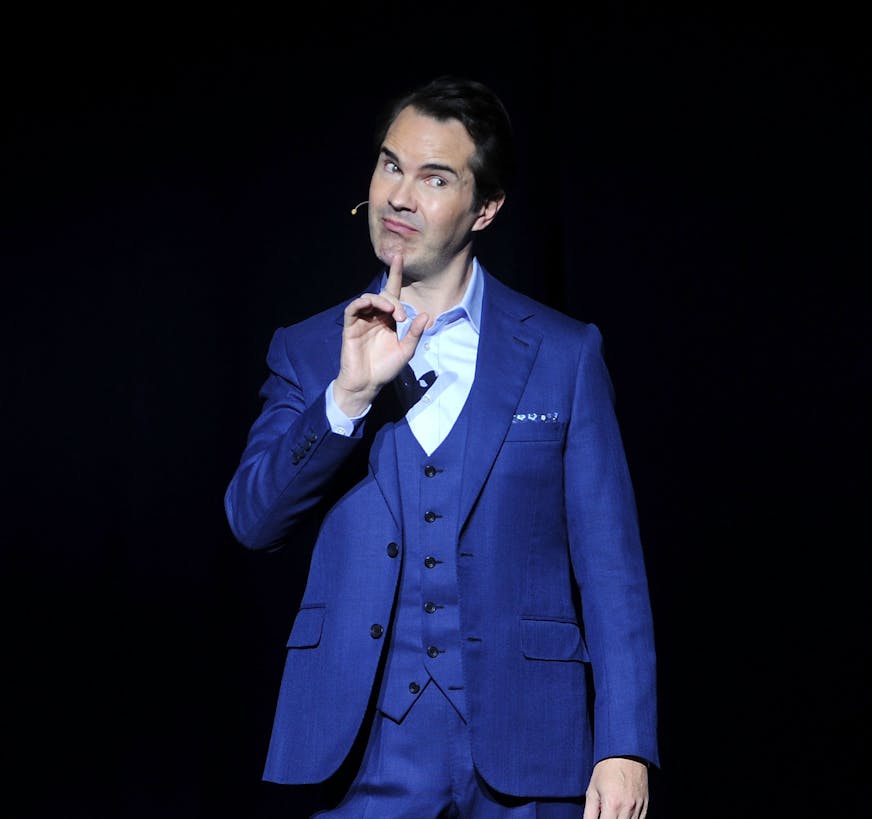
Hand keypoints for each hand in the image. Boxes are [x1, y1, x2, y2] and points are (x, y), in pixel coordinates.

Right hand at [333, 254, 428, 416]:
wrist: (367, 383)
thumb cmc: (386, 368)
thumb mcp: (406, 351)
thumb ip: (415, 333)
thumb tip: (426, 315)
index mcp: (389, 320)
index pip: (393, 293)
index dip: (395, 275)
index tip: (399, 257)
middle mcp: (376, 317)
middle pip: (383, 296)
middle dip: (393, 300)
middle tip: (401, 316)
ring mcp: (362, 321)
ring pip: (369, 299)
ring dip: (381, 301)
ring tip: (391, 313)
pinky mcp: (351, 327)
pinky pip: (353, 309)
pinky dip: (362, 303)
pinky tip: (370, 305)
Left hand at [583, 757, 648, 818]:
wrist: (626, 752)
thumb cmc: (606, 768)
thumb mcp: (592, 789)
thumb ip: (589, 813)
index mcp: (612, 804)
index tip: (598, 818)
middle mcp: (627, 808)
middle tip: (604, 814)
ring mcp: (638, 807)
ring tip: (612, 813)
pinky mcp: (645, 805)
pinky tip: (622, 815)